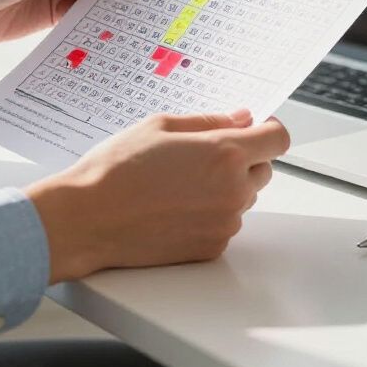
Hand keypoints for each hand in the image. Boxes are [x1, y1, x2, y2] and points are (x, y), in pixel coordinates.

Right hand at [24, 111, 289, 282]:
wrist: (88, 218)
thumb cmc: (116, 170)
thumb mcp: (160, 126)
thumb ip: (209, 121)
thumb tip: (241, 118)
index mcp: (224, 153)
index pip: (278, 139)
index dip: (267, 130)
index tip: (253, 128)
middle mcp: (233, 191)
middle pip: (263, 169)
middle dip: (243, 158)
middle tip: (202, 155)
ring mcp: (224, 223)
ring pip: (243, 198)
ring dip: (225, 187)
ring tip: (179, 182)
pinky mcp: (211, 248)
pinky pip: (224, 223)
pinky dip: (209, 214)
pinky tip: (174, 206)